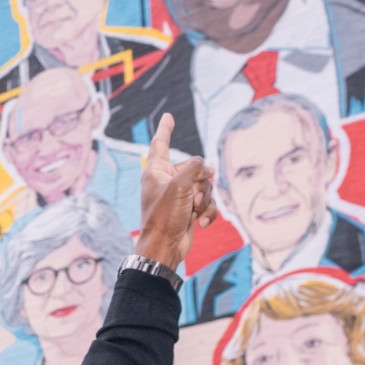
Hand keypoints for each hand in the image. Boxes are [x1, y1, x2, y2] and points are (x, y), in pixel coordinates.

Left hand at [136, 113, 216, 268]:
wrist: (165, 248)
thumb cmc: (165, 216)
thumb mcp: (180, 185)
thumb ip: (195, 168)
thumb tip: (208, 168)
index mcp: (156, 170)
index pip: (160, 143)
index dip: (165, 129)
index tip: (168, 116)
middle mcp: (166, 180)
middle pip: (195, 168)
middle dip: (201, 183)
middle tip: (191, 199)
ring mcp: (179, 195)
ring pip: (205, 186)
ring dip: (204, 200)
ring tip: (193, 213)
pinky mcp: (188, 209)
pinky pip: (207, 203)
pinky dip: (207, 213)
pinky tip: (199, 224)